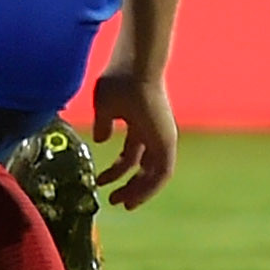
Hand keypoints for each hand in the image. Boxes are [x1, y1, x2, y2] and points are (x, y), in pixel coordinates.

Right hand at [88, 66, 175, 208]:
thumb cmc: (119, 80)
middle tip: (114, 199)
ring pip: (154, 174)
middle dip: (129, 185)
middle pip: (144, 167)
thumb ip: (104, 124)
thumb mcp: (105, 106)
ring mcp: (162, 137)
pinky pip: (162, 172)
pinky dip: (150, 187)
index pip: (132, 155)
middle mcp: (153, 133)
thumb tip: (102, 140)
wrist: (136, 67)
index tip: (102, 182)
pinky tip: (133, 196)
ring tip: (121, 202)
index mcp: (139, 124)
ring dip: (139, 191)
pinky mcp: (167, 141)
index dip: (119, 171)